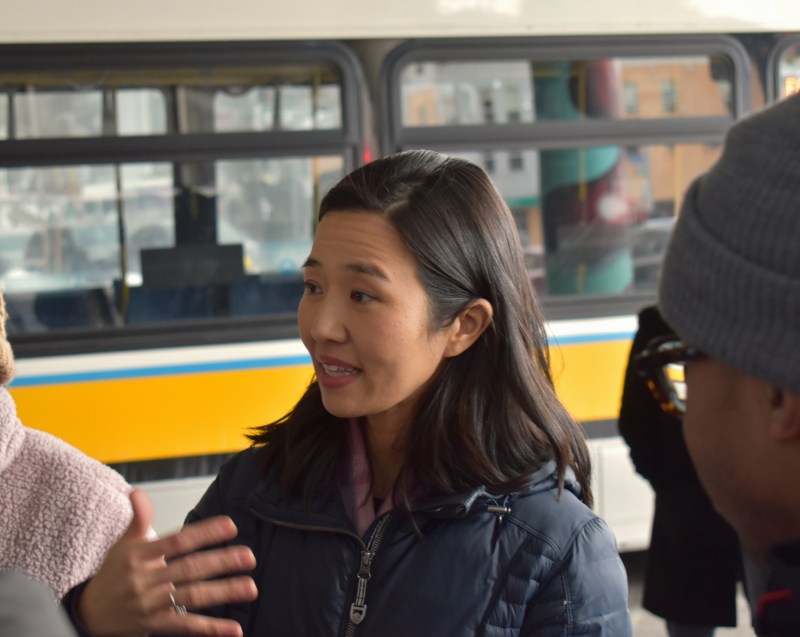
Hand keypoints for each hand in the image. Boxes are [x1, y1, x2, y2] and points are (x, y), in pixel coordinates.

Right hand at [77, 488, 257, 635]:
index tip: (230, 526)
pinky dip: (211, 628)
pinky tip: (234, 629)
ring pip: (191, 596)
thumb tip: (137, 492)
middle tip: (250, 556)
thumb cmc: (113, 573)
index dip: (204, 532)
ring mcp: (151, 604)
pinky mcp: (155, 624)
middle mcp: (146, 579)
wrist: (88, 613)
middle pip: (189, 569)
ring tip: (250, 587)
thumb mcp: (123, 544)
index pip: (177, 541)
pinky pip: (186, 626)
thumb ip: (138, 518)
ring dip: (223, 593)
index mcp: (140, 555)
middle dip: (221, 562)